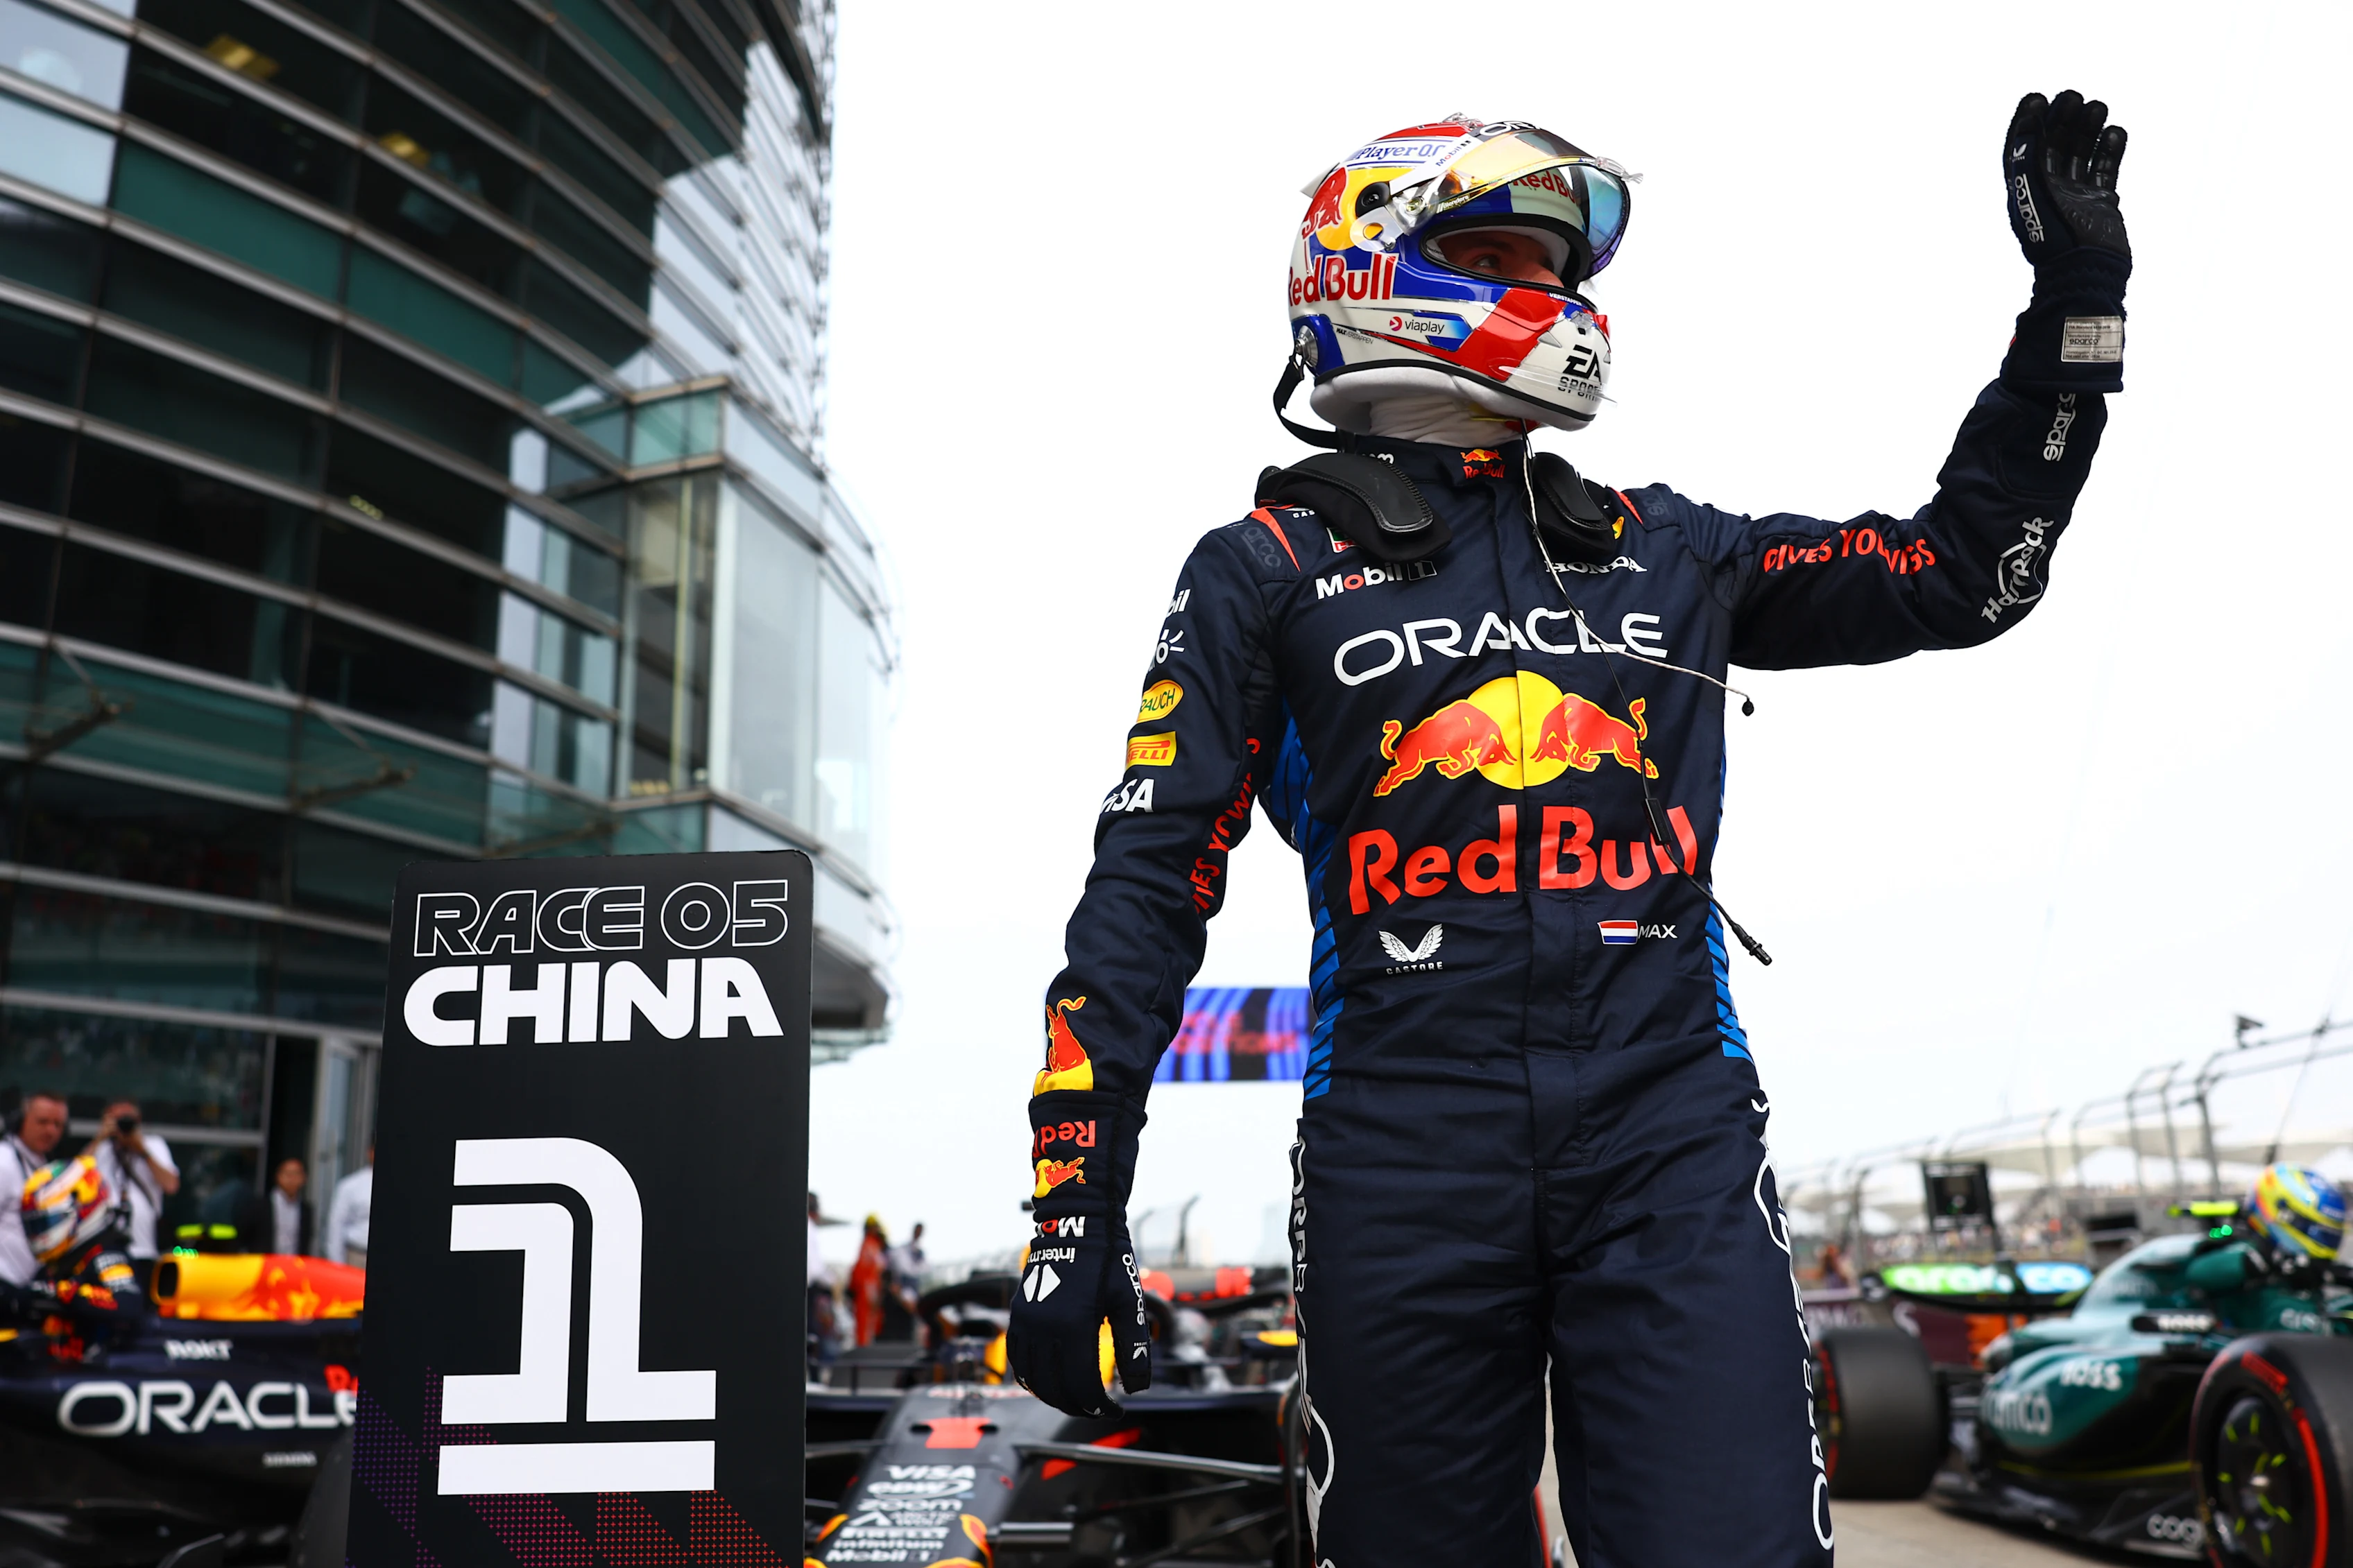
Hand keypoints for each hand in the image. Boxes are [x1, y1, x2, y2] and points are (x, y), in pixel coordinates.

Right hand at [1006, 1091, 1149, 1415]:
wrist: (1076, 1224)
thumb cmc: (1107, 1260)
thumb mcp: (1128, 1303)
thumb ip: (1133, 1348)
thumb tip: (1136, 1389)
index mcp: (1073, 1327)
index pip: (1082, 1385)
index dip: (1098, 1406)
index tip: (1114, 1408)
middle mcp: (1043, 1328)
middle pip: (1055, 1388)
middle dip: (1077, 1406)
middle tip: (1096, 1408)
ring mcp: (1026, 1321)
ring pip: (1032, 1378)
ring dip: (1052, 1395)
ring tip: (1074, 1399)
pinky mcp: (1018, 1314)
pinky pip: (1017, 1357)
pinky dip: (1030, 1376)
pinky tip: (1047, 1380)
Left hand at [2004, 90, 2127, 263]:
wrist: (2086, 272)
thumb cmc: (2055, 237)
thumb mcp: (2033, 193)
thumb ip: (2027, 157)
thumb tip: (2026, 122)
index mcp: (2025, 190)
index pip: (2022, 148)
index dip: (2027, 122)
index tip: (2037, 97)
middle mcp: (2049, 191)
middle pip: (2053, 146)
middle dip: (2062, 119)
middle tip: (2074, 97)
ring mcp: (2076, 196)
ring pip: (2080, 154)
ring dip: (2087, 130)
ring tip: (2097, 107)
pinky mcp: (2101, 203)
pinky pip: (2105, 170)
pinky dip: (2110, 150)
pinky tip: (2115, 131)